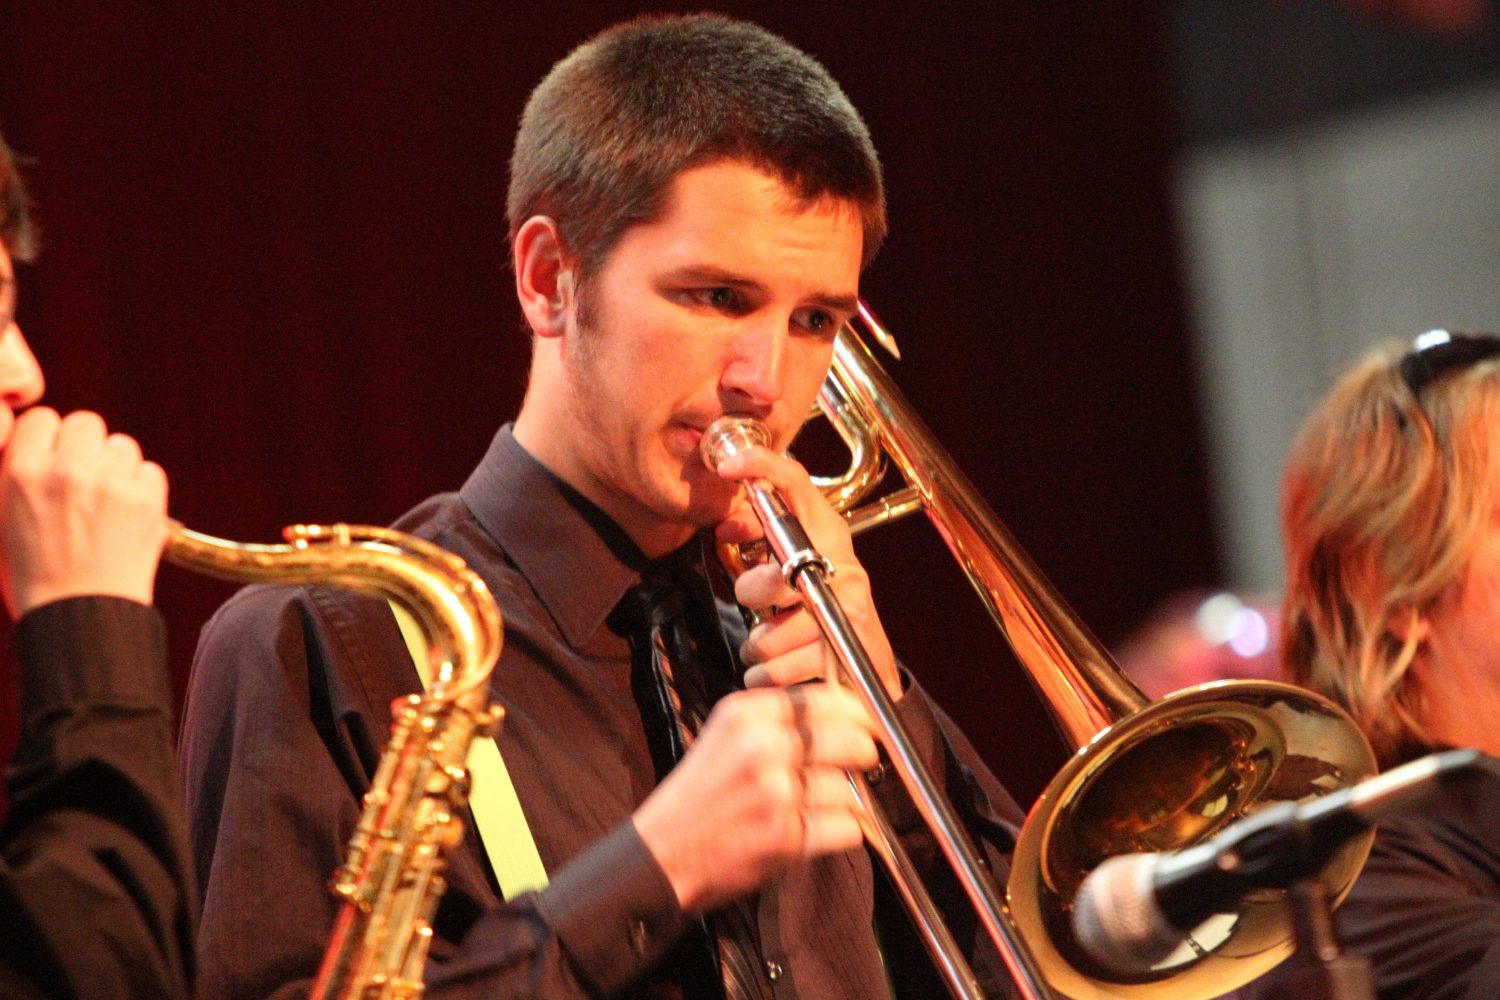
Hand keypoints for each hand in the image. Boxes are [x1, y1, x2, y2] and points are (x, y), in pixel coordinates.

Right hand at [0, 408, 168, 616]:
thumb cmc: (35, 576)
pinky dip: (143, 489)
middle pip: (86, 423)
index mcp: (21, 472)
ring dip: (117, 467)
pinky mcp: (146, 498)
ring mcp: (109, 482)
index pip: (43, 418)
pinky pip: (150, 471)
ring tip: (106, 504)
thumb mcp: (0, 521)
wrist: (81, 616)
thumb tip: (35, 443)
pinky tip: (128, 516)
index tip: (55, 457)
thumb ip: (15, 474)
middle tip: (85, 479)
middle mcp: (66, 470)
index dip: (51, 438)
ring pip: (122, 446)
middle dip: (86, 447)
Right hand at [632, 684, 878, 912]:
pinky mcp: (785, 836)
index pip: (824, 698)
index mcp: (744, 715)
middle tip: (862, 763)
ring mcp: (774, 793)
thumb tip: (841, 712)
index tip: (865, 725)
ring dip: (850, 799)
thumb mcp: (725, 737)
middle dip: (863, 754)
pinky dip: (845, 831)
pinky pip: (847, 827)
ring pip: (850, 787)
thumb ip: (775, 719)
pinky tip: (824, 829)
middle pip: (848, 739)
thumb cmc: (698, 798)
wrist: (660, 855)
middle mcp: (760, 747)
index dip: (856, 713)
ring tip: (827, 804)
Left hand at [712, 444, 900, 699]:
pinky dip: (767, 674)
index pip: (796, 484)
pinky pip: (776, 667)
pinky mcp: (846, 651)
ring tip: (773, 643)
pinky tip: (780, 667)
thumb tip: (727, 525)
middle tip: (760, 600)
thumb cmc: (825, 609)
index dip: (761, 466)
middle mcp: (844, 565)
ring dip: (760, 646)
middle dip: (753, 593)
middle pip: (773, 577)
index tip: (727, 466)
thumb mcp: (795, 566)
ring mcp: (850, 607)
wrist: (871, 667)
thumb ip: (761, 540)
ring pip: (768, 634)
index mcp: (828, 533)